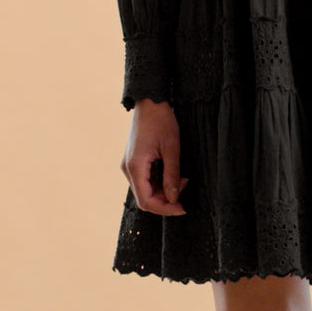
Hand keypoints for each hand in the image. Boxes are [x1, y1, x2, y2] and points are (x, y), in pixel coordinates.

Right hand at [121, 99, 189, 215]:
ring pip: (145, 191)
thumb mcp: (172, 148)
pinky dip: (159, 183)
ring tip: (181, 179)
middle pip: (144, 198)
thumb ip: (172, 175)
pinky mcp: (133, 162)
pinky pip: (145, 181)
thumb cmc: (161, 120)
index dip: (164, 208)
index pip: (146, 201)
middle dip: (165, 200)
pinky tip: (172, 175)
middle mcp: (127, 169)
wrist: (149, 101)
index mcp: (135, 166)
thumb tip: (174, 198)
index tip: (182, 207)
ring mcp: (129, 165)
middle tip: (184, 189)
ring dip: (163, 191)